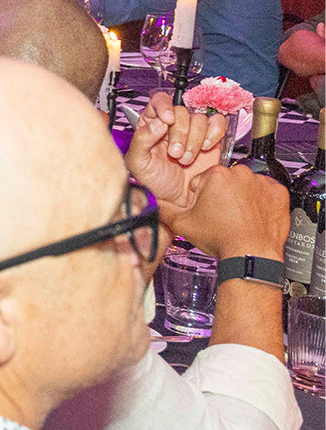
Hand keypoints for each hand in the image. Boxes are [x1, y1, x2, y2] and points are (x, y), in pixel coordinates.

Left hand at [126, 90, 225, 214]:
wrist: (177, 199)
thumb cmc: (155, 181)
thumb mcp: (138, 162)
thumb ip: (142, 139)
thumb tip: (158, 122)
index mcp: (151, 124)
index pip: (159, 100)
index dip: (164, 106)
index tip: (167, 121)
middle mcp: (172, 124)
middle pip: (181, 111)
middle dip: (180, 134)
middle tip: (175, 154)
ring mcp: (192, 130)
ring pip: (199, 118)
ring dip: (194, 140)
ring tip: (186, 158)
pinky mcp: (211, 137)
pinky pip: (217, 122)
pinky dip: (214, 134)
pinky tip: (205, 148)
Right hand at [163, 164, 290, 261]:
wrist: (250, 255)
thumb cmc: (222, 239)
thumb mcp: (183, 225)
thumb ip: (163, 210)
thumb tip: (151, 203)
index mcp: (216, 175)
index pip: (201, 181)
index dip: (200, 197)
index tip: (206, 210)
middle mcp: (240, 174)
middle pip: (224, 181)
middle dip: (221, 195)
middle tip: (221, 216)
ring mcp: (262, 183)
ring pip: (245, 186)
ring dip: (241, 198)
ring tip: (237, 218)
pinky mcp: (278, 193)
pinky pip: (266, 193)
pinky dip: (261, 202)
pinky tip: (252, 217)